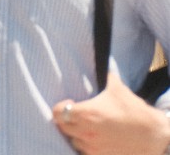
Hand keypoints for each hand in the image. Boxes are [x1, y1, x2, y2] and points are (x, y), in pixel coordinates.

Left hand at [52, 72, 169, 154]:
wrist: (154, 135)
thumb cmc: (134, 111)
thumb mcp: (117, 88)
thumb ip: (105, 76)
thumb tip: (101, 66)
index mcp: (87, 114)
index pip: (58, 113)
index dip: (60, 107)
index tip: (70, 103)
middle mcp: (87, 133)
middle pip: (63, 128)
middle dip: (66, 120)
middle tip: (75, 115)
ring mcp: (94, 149)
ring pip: (73, 142)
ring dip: (76, 135)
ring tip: (85, 127)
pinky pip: (86, 153)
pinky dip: (87, 146)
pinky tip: (95, 138)